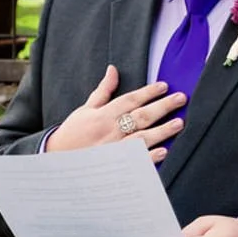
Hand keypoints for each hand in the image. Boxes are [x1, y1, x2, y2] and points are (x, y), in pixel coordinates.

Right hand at [46, 65, 185, 163]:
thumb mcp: (85, 109)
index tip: (165, 85)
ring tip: (179, 123)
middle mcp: (110, 130)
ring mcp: (113, 149)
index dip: (148, 92)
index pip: (130, 99)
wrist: (56, 160)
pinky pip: (135, 162)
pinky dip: (149, 157)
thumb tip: (113, 69)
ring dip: (162, 131)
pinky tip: (164, 152)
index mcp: (103, 114)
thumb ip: (103, 91)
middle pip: (141, 115)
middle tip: (181, 99)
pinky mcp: (114, 166)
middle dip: (162, 106)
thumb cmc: (72, 133)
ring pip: (142, 137)